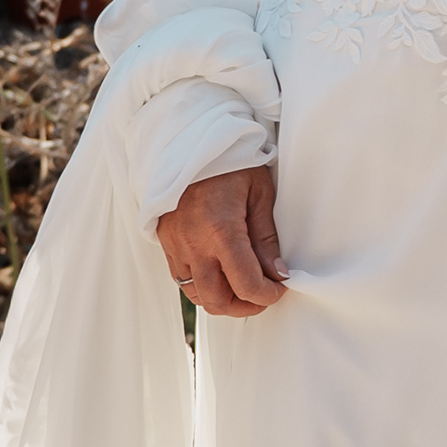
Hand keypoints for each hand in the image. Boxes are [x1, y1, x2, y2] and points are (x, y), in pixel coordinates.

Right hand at [156, 163, 286, 316]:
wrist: (187, 139)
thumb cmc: (229, 161)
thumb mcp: (258, 193)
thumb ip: (266, 238)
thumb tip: (277, 273)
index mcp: (221, 231)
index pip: (247, 285)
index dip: (269, 296)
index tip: (281, 288)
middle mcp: (194, 244)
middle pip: (217, 301)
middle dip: (244, 307)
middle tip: (262, 295)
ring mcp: (176, 245)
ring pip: (196, 294)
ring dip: (221, 298)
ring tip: (241, 285)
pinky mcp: (165, 242)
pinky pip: (182, 278)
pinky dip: (202, 284)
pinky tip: (219, 272)